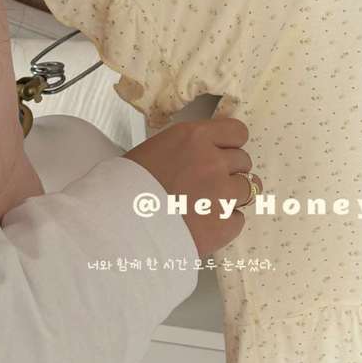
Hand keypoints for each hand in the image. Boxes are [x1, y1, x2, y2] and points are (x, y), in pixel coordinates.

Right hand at [123, 117, 255, 255]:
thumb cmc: (123, 190)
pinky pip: (238, 220)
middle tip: (208, 185)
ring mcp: (223, 194)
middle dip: (229, 172)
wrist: (114, 231)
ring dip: (231, 197)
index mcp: (194, 138)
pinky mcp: (224, 225)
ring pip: (247, 189)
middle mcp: (214, 161)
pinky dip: (225, 224)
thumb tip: (203, 154)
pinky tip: (204, 226)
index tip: (224, 153)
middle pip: (243, 161)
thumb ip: (187, 150)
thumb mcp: (154, 152)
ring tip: (207, 206)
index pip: (237, 131)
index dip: (231, 144)